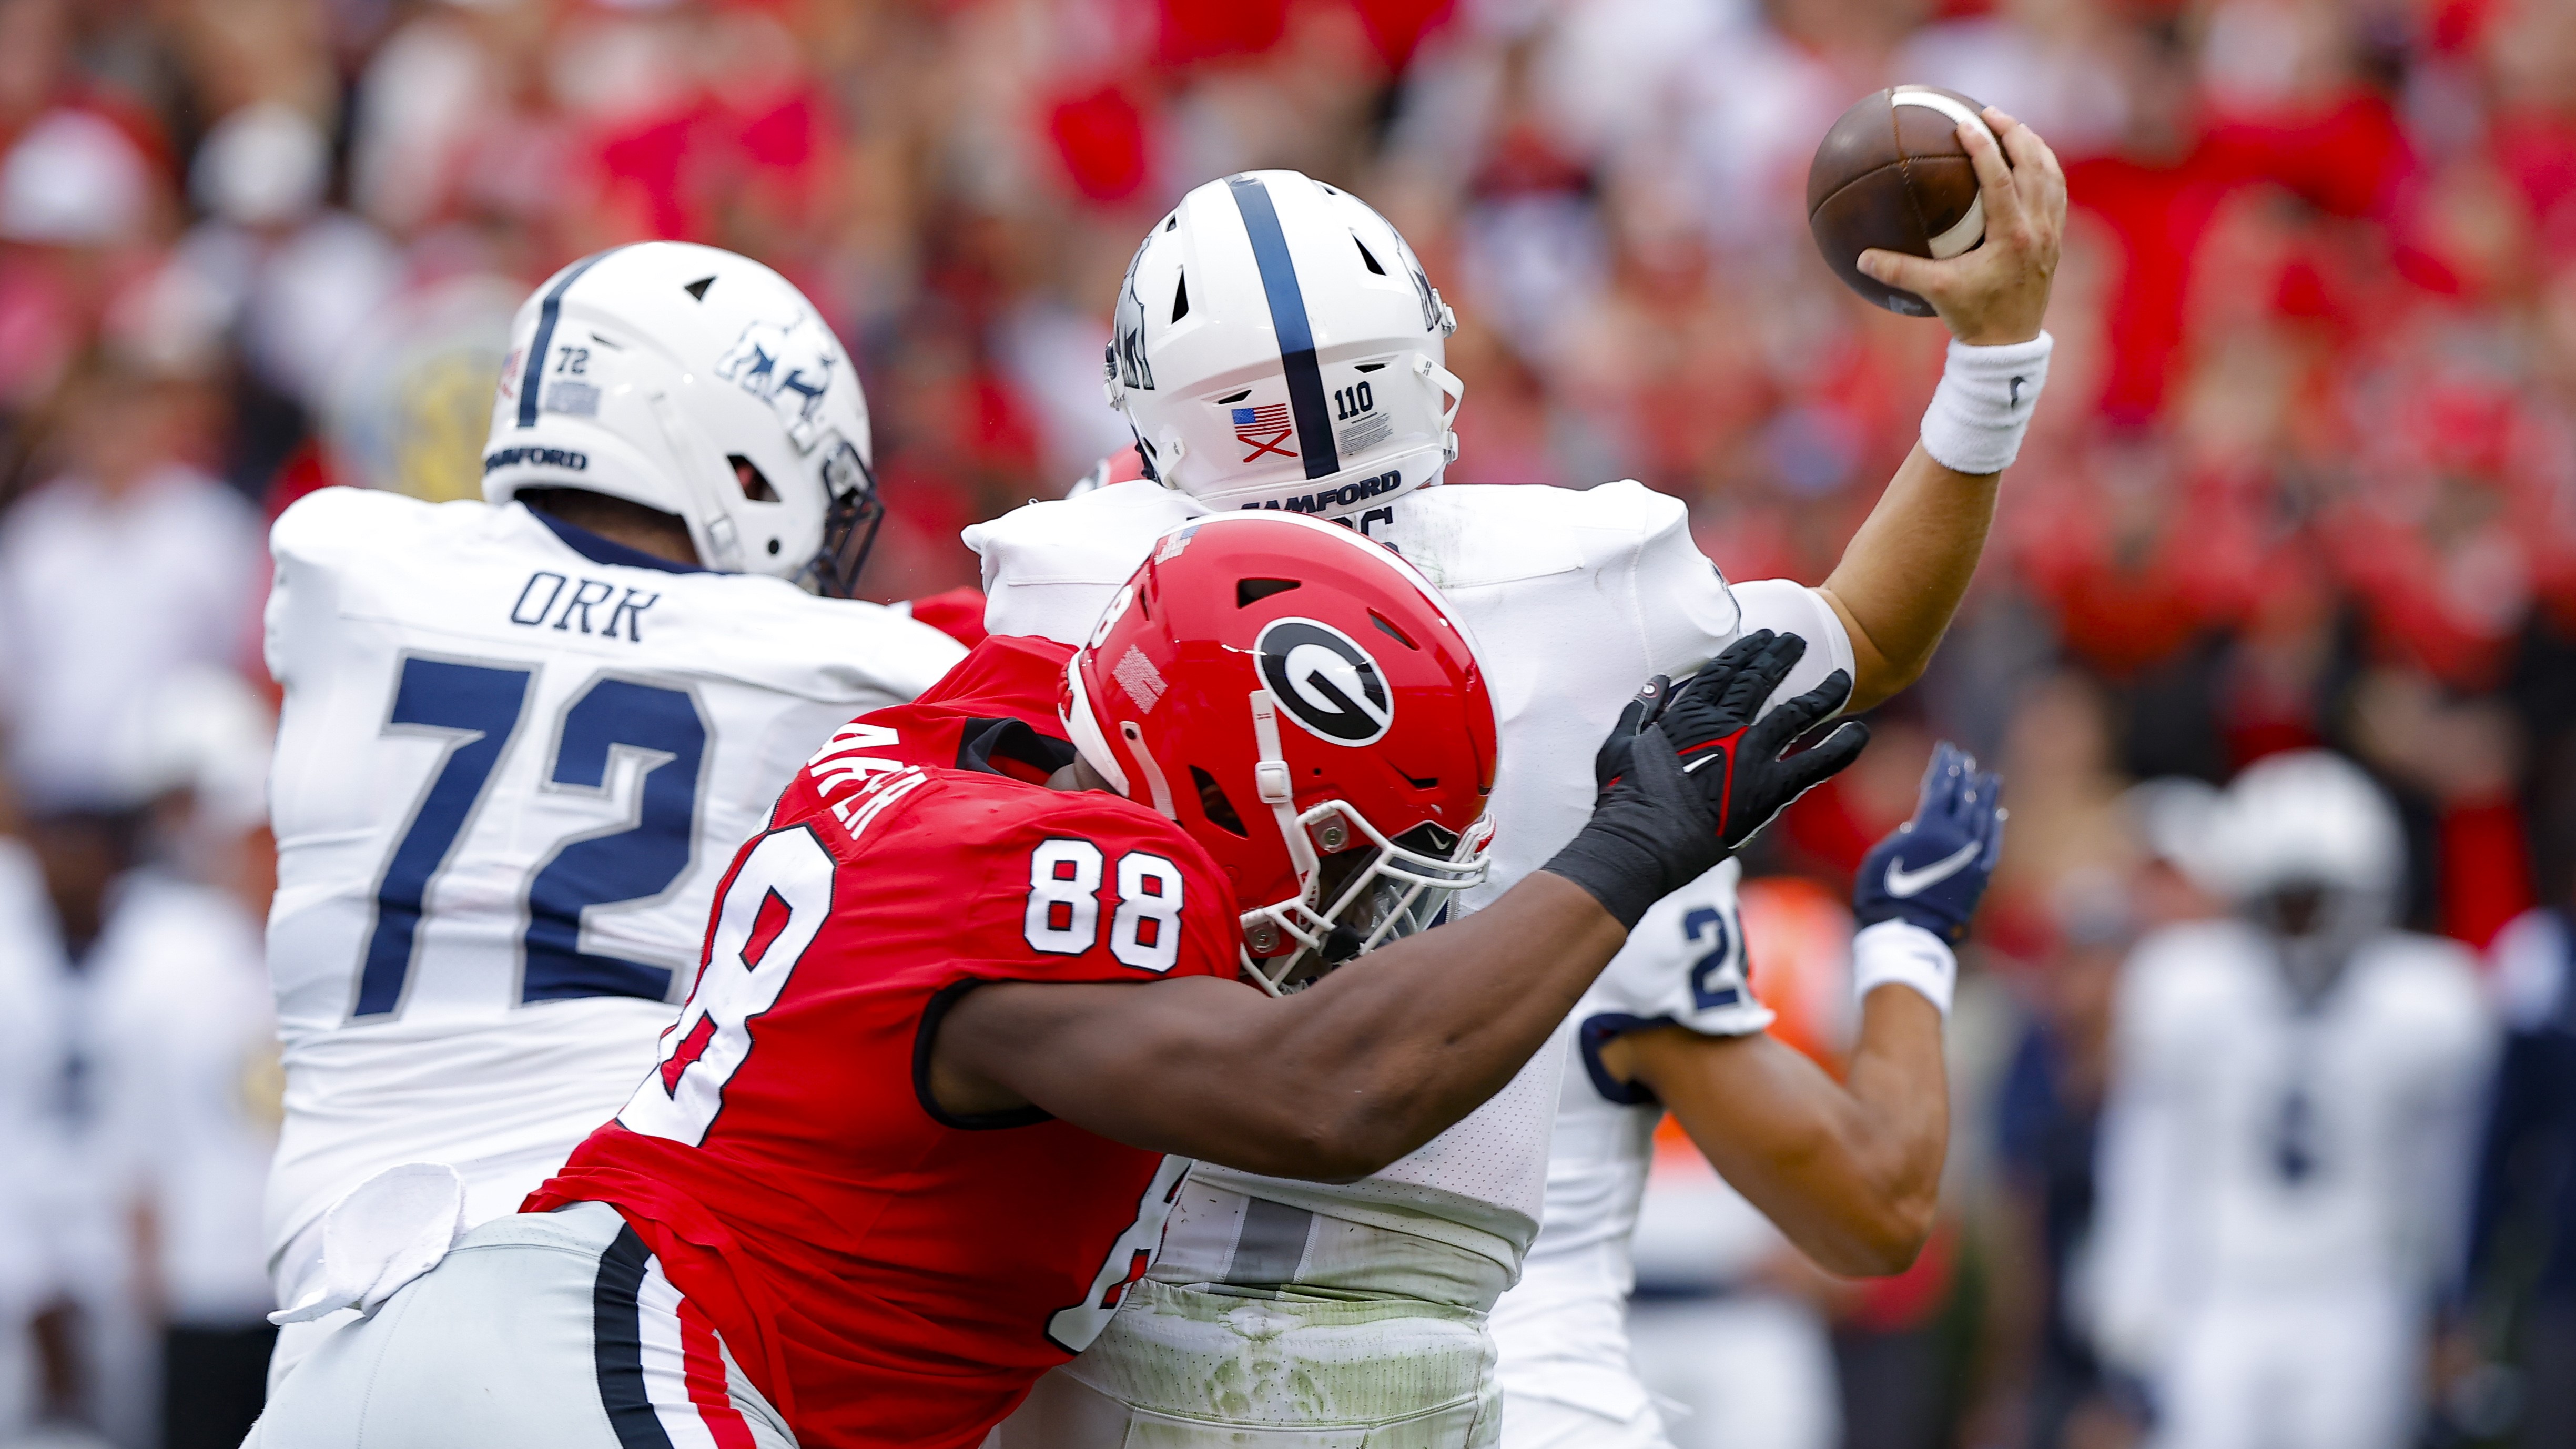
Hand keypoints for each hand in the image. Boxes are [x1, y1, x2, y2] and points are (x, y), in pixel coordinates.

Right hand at [1547, 630, 1867, 928]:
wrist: (1642, 842)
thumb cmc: (1624, 797)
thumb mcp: (1620, 743)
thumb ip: (1641, 709)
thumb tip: (1658, 682)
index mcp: (1690, 713)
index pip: (1724, 671)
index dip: (1746, 651)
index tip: (1762, 637)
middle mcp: (1726, 726)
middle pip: (1762, 680)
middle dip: (1781, 656)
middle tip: (1797, 641)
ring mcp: (1751, 755)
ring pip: (1798, 712)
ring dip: (1823, 692)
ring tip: (1842, 675)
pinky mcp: (1770, 789)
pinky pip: (1815, 764)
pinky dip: (1841, 748)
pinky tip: (1859, 732)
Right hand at [1853, 742, 2003, 943]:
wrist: (1908, 932)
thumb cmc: (1884, 894)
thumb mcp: (1881, 856)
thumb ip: (1902, 837)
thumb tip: (1916, 827)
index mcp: (1928, 828)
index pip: (1939, 787)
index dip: (1943, 767)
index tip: (1947, 751)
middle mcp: (1955, 837)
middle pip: (1963, 798)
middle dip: (1963, 776)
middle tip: (1965, 759)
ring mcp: (1971, 856)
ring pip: (1983, 818)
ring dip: (1985, 796)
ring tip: (1989, 779)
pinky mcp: (1980, 876)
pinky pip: (1992, 845)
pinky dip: (1995, 828)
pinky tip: (1997, 816)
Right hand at [1857, 108, 2065, 346]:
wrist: (2009, 346)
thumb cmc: (1972, 317)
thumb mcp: (1934, 293)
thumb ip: (1899, 272)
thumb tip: (1860, 258)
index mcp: (2011, 236)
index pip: (2001, 178)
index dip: (1984, 146)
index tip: (1965, 123)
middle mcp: (2037, 229)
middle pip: (2035, 165)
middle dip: (2015, 132)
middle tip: (1989, 111)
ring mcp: (2051, 233)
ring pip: (2052, 175)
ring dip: (2034, 146)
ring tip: (2012, 126)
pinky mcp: (2054, 240)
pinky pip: (2056, 193)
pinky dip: (2044, 169)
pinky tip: (2029, 161)